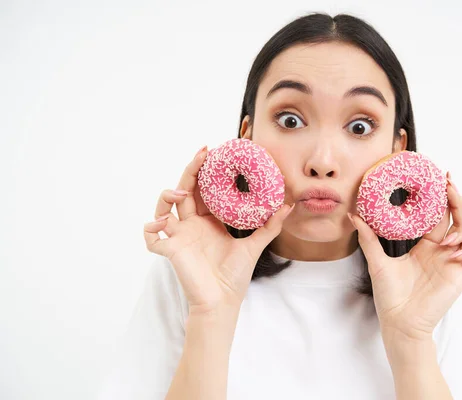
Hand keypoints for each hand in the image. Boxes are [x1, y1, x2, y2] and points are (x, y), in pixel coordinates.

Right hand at [143, 146, 294, 315]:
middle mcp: (192, 225)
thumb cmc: (234, 276)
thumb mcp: (255, 246)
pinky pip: (151, 236)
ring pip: (163, 207)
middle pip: (185, 190)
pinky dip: (151, 228)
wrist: (223, 301)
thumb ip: (270, 225)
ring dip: (168, 195)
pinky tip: (163, 222)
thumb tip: (289, 205)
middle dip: (191, 170)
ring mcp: (179, 236)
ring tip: (181, 192)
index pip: (204, 190)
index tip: (215, 153)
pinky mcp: (170, 250)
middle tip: (203, 154)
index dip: (206, 171)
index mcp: (209, 221)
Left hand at [348, 172, 461, 343]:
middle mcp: (442, 250)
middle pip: (457, 218)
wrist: (399, 320)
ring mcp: (454, 262)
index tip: (438, 177)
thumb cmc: (389, 295)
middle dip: (456, 199)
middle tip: (448, 182)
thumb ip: (368, 237)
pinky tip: (451, 249)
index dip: (441, 196)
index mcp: (426, 245)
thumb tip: (353, 215)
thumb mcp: (377, 261)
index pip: (438, 215)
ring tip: (447, 234)